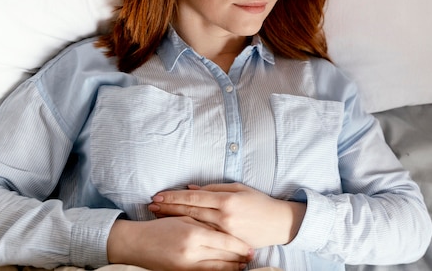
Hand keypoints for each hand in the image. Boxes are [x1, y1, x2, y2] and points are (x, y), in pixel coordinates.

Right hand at [107, 215, 253, 270]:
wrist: (137, 244)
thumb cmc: (161, 227)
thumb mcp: (184, 220)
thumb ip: (205, 222)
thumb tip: (226, 228)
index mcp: (193, 233)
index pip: (224, 241)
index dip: (239, 246)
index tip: (251, 248)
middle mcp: (191, 252)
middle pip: (223, 257)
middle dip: (239, 258)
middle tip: (251, 256)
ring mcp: (186, 266)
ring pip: (217, 269)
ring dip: (232, 268)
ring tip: (243, 265)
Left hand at [148, 183, 306, 247]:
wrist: (279, 224)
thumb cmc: (260, 203)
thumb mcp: (239, 189)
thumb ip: (214, 188)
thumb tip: (192, 188)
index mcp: (226, 200)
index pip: (194, 197)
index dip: (175, 196)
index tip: (159, 195)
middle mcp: (224, 217)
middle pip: (190, 211)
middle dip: (169, 207)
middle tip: (151, 205)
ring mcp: (225, 232)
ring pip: (194, 225)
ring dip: (174, 219)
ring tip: (158, 215)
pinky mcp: (227, 243)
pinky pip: (205, 236)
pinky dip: (189, 230)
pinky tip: (177, 228)